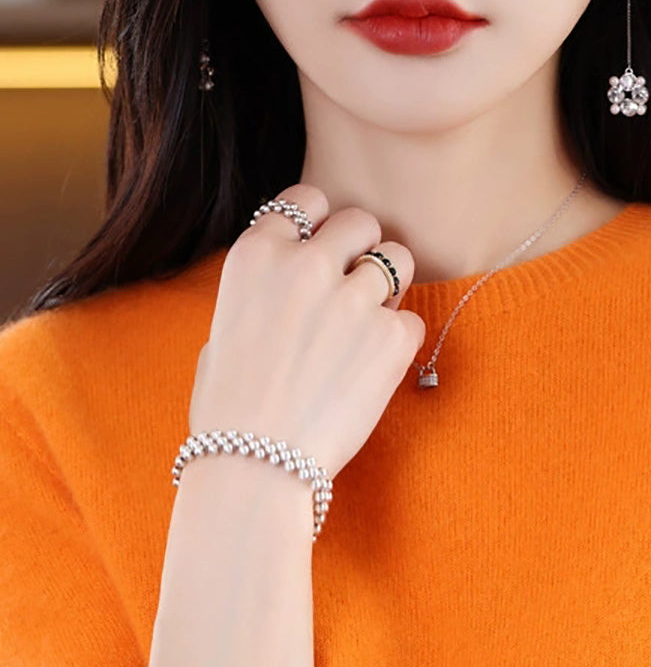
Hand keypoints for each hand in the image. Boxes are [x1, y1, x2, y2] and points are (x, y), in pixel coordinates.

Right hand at [188, 182, 424, 479]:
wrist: (256, 465)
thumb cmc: (229, 411)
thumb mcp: (223, 331)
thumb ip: (263, 294)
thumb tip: (289, 291)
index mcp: (257, 254)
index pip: (307, 200)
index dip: (319, 226)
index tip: (322, 254)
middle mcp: (306, 264)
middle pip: (360, 222)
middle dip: (361, 251)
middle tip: (353, 292)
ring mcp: (353, 298)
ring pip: (397, 260)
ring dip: (388, 290)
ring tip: (367, 330)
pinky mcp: (389, 338)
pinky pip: (411, 321)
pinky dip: (399, 342)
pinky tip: (373, 369)